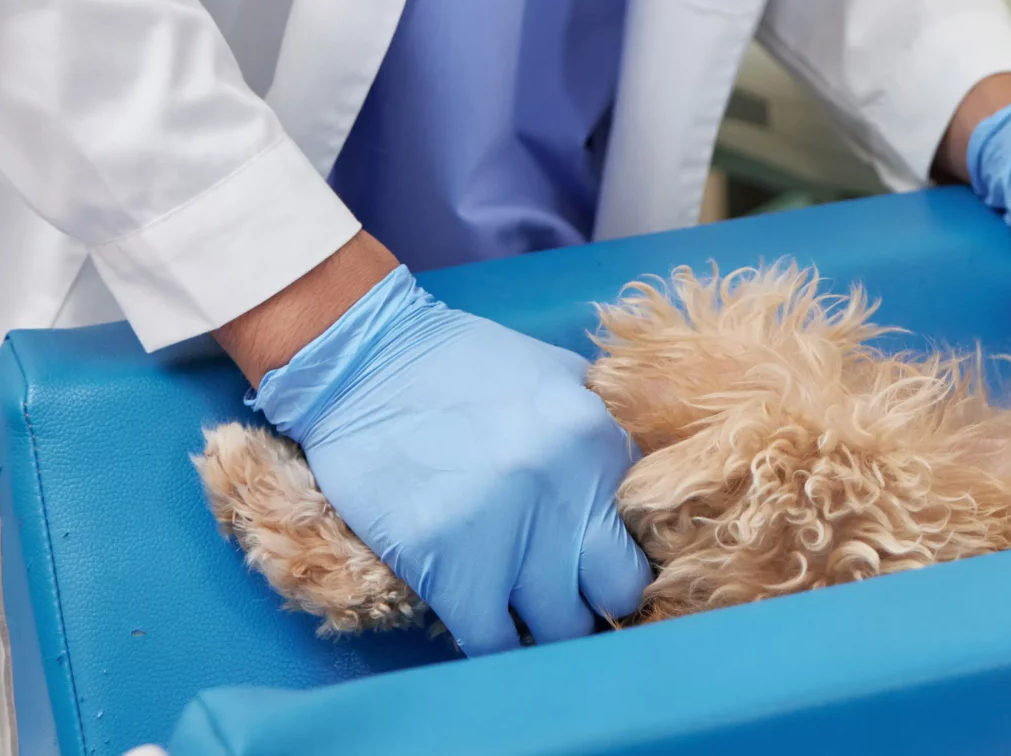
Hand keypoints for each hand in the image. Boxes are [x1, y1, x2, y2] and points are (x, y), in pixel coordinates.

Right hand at [251, 267, 651, 653]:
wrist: (362, 364)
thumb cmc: (462, 368)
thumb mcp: (558, 375)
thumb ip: (604, 430)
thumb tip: (637, 494)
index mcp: (598, 438)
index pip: (647, 531)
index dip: (627, 551)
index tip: (606, 561)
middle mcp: (566, 488)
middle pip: (619, 590)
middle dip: (601, 598)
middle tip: (574, 593)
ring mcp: (508, 530)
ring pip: (563, 628)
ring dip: (548, 626)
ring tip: (528, 608)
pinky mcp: (449, 565)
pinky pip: (495, 644)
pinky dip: (497, 646)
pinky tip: (488, 624)